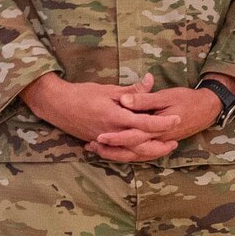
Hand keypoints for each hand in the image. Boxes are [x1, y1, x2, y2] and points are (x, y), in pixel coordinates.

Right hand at [22, 73, 181, 157]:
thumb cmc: (82, 94)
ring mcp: (104, 141)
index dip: (163, 122)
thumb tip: (152, 80)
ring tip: (163, 150)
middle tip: (175, 142)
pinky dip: (132, 155)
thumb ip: (132, 90)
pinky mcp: (99, 144)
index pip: (144, 123)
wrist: (56, 105)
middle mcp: (111, 132)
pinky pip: (119, 154)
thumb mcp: (109, 89)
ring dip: (148, 154)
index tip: (178, 119)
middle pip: (140, 145)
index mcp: (115, 116)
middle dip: (159, 146)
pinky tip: (142, 154)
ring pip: (130, 154)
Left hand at [90, 83, 228, 161]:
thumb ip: (144, 99)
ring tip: (97, 149)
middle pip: (131, 150)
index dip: (115, 137)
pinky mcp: (160, 143)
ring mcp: (159, 143)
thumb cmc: (187, 99)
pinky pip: (142, 153)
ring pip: (135, 155)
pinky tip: (115, 150)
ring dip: (116, 153)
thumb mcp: (166, 96)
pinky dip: (127, 153)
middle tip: (91, 146)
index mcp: (157, 128)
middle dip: (111, 150)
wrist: (208, 108)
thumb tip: (124, 100)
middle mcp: (157, 139)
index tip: (98, 136)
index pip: (133, 136)